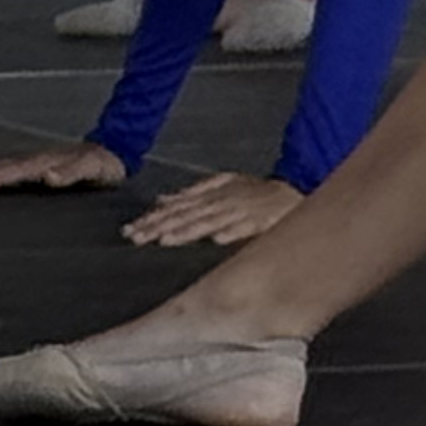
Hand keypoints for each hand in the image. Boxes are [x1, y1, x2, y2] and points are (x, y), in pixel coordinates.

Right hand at [0, 140, 128, 200]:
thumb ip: (69, 173)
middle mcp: (30, 161)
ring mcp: (31, 162)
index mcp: (37, 164)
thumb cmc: (102, 165)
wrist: (114, 149)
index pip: (0, 174)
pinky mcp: (35, 166)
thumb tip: (47, 176)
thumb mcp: (90, 170)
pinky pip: (3, 171)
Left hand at [121, 172, 304, 248]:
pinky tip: (218, 241)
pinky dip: (232, 232)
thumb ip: (192, 192)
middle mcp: (220, 203)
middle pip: (184, 217)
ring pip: (209, 222)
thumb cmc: (255, 193)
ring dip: (188, 232)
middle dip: (159, 228)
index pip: (174, 209)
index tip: (131, 230)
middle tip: (137, 238)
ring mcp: (240, 212)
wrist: (293, 191)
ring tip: (167, 240)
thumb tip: (162, 198)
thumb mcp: (222, 185)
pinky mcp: (260, 221)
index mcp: (209, 197)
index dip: (152, 219)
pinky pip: (245, 227)